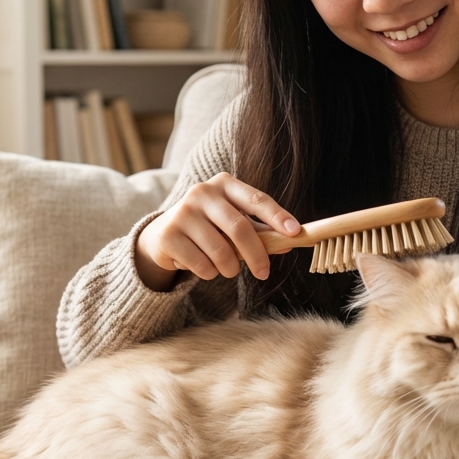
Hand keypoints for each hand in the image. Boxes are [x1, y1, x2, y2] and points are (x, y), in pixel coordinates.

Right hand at [134, 173, 300, 290]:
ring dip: (230, 269)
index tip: (295, 232)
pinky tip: (203, 266)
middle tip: (264, 274)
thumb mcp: (233, 223)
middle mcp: (202, 192)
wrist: (163, 236)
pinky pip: (201, 264)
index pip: (256, 199)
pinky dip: (209, 273)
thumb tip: (290, 242)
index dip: (277, 216)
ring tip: (227, 269)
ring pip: (220, 251)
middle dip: (256, 255)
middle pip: (239, 228)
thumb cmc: (209, 228)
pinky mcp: (169, 235)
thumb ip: (260, 231)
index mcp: (224, 184)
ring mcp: (183, 212)